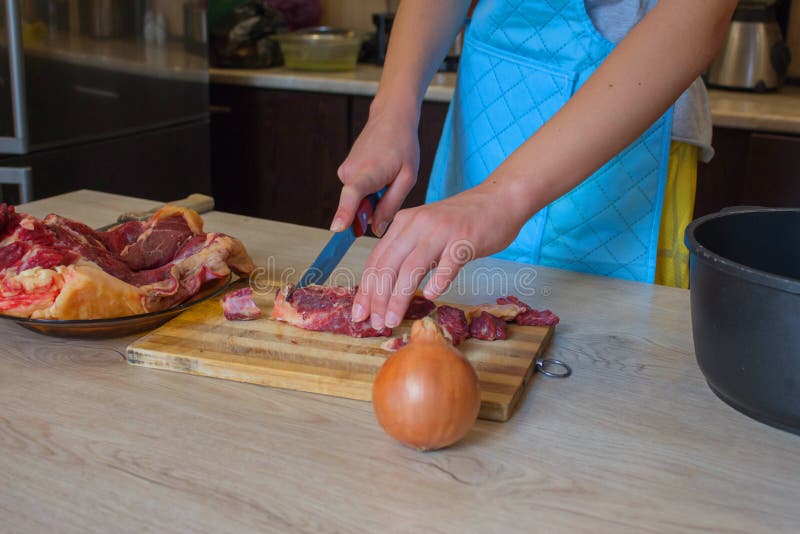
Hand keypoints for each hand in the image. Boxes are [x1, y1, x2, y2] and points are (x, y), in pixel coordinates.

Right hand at [331, 106, 419, 236]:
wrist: (390, 118)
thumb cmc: (402, 145)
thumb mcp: (407, 178)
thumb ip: (391, 205)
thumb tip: (377, 230)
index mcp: (368, 173)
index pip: (352, 196)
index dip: (344, 213)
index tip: (337, 228)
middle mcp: (349, 173)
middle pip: (357, 207)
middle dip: (373, 209)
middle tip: (391, 188)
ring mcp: (344, 172)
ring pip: (358, 200)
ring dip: (373, 197)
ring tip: (387, 176)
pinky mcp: (344, 171)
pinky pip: (357, 191)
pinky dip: (369, 189)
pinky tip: (380, 172)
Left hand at [351, 185, 528, 328]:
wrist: (499, 199)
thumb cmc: (463, 221)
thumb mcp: (426, 230)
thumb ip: (408, 251)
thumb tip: (387, 288)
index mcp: (403, 223)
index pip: (376, 260)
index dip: (365, 289)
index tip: (359, 313)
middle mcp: (418, 224)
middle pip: (389, 265)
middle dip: (377, 299)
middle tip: (374, 323)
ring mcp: (441, 231)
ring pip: (411, 268)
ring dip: (398, 297)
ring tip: (392, 320)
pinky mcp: (465, 239)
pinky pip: (448, 263)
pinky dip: (438, 280)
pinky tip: (432, 297)